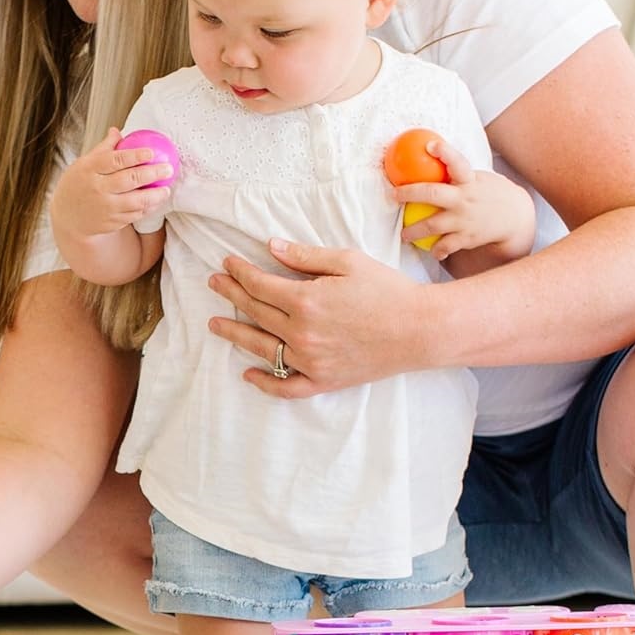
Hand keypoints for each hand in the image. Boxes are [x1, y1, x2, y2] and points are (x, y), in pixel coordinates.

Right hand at [50, 126, 173, 239]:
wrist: (67, 217)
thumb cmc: (78, 184)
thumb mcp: (84, 164)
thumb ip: (103, 149)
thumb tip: (117, 131)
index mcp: (90, 169)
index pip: (115, 160)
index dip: (135, 155)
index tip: (152, 152)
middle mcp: (97, 188)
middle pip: (129, 180)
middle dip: (152, 174)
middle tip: (168, 169)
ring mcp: (104, 207)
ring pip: (135, 201)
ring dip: (154, 196)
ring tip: (166, 190)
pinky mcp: (111, 222)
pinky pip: (133, 215)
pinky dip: (147, 209)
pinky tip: (156, 202)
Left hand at [208, 238, 432, 396]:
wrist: (421, 329)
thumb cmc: (388, 290)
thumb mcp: (347, 262)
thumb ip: (306, 256)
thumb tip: (271, 247)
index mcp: (305, 301)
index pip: (259, 285)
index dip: (239, 272)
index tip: (227, 264)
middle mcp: (301, 333)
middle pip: (255, 312)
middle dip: (231, 295)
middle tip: (213, 284)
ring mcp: (310, 361)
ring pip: (261, 349)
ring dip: (235, 335)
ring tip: (215, 325)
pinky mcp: (322, 381)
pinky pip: (286, 387)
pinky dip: (265, 383)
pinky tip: (248, 374)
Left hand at [392, 137, 535, 265]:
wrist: (514, 217)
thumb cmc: (488, 193)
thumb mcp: (477, 178)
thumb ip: (457, 173)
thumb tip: (428, 156)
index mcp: (469, 180)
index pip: (457, 162)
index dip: (444, 152)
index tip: (431, 145)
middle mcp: (465, 198)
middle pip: (433, 194)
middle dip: (410, 193)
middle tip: (393, 195)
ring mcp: (464, 219)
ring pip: (432, 225)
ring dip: (414, 231)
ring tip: (404, 234)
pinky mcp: (466, 237)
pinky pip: (446, 246)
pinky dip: (437, 250)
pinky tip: (433, 252)